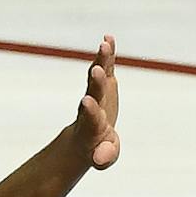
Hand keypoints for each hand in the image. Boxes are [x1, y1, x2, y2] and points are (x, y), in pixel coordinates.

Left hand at [71, 36, 119, 169]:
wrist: (88, 134)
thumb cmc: (98, 148)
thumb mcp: (103, 157)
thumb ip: (104, 156)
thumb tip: (99, 158)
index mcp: (92, 125)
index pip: (90, 117)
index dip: (90, 110)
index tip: (87, 101)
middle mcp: (92, 106)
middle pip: (93, 92)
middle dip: (96, 82)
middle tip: (96, 70)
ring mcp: (97, 92)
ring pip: (98, 75)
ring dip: (102, 60)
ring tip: (105, 44)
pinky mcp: (105, 83)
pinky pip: (106, 66)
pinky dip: (108, 54)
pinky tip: (109, 38)